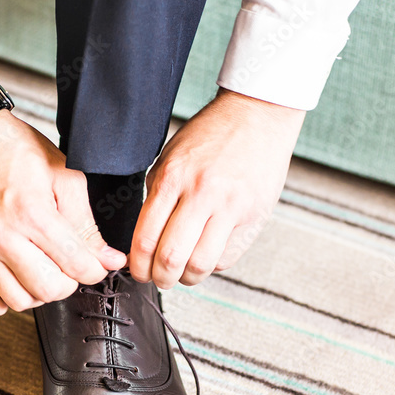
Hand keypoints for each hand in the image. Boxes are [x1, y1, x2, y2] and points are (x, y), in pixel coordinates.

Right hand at [0, 69, 125, 315]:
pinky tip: (12, 283)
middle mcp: (2, 236)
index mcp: (33, 214)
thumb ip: (86, 222)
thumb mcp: (64, 175)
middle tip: (68, 264)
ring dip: (38, 291)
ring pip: (19, 300)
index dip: (96, 269)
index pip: (77, 266)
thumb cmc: (16, 151)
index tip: (96, 263)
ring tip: (42, 269)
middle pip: (49, 290)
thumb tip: (109, 259)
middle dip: (69, 282)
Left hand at [129, 88, 305, 288]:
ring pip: (200, 264)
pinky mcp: (253, 216)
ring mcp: (230, 207)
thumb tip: (144, 240)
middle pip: (171, 257)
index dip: (138, 264)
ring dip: (186, 278)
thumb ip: (157, 197)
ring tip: (181, 273)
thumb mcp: (170, 158)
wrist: (257, 116)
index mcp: (172, 178)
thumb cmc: (210, 135)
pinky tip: (205, 255)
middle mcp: (201, 194)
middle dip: (158, 277)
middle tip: (156, 278)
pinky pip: (227, 258)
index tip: (137, 269)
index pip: (145, 237)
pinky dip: (211, 265)